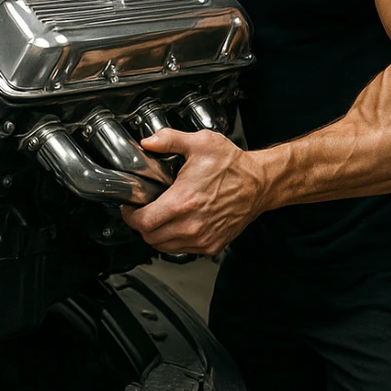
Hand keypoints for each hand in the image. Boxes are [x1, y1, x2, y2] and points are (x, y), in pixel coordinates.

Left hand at [120, 128, 269, 254]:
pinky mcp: (211, 245)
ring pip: (164, 247)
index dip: (130, 216)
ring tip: (160, 217)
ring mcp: (202, 238)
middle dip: (141, 224)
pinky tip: (178, 224)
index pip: (142, 222)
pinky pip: (182, 250)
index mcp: (183, 201)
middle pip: (150, 237)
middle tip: (144, 211)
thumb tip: (147, 142)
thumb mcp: (201, 143)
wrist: (260, 184)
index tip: (131, 208)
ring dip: (156, 234)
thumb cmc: (233, 166)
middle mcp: (191, 225)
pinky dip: (175, 241)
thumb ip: (169, 140)